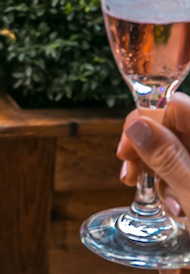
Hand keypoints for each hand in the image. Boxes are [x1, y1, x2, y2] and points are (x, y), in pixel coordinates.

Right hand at [117, 92, 189, 220]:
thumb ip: (168, 160)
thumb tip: (137, 126)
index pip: (172, 104)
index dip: (144, 121)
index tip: (125, 150)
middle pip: (170, 125)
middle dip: (144, 148)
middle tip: (130, 176)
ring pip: (173, 146)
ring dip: (156, 168)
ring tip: (153, 195)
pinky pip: (182, 164)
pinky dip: (171, 180)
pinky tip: (173, 202)